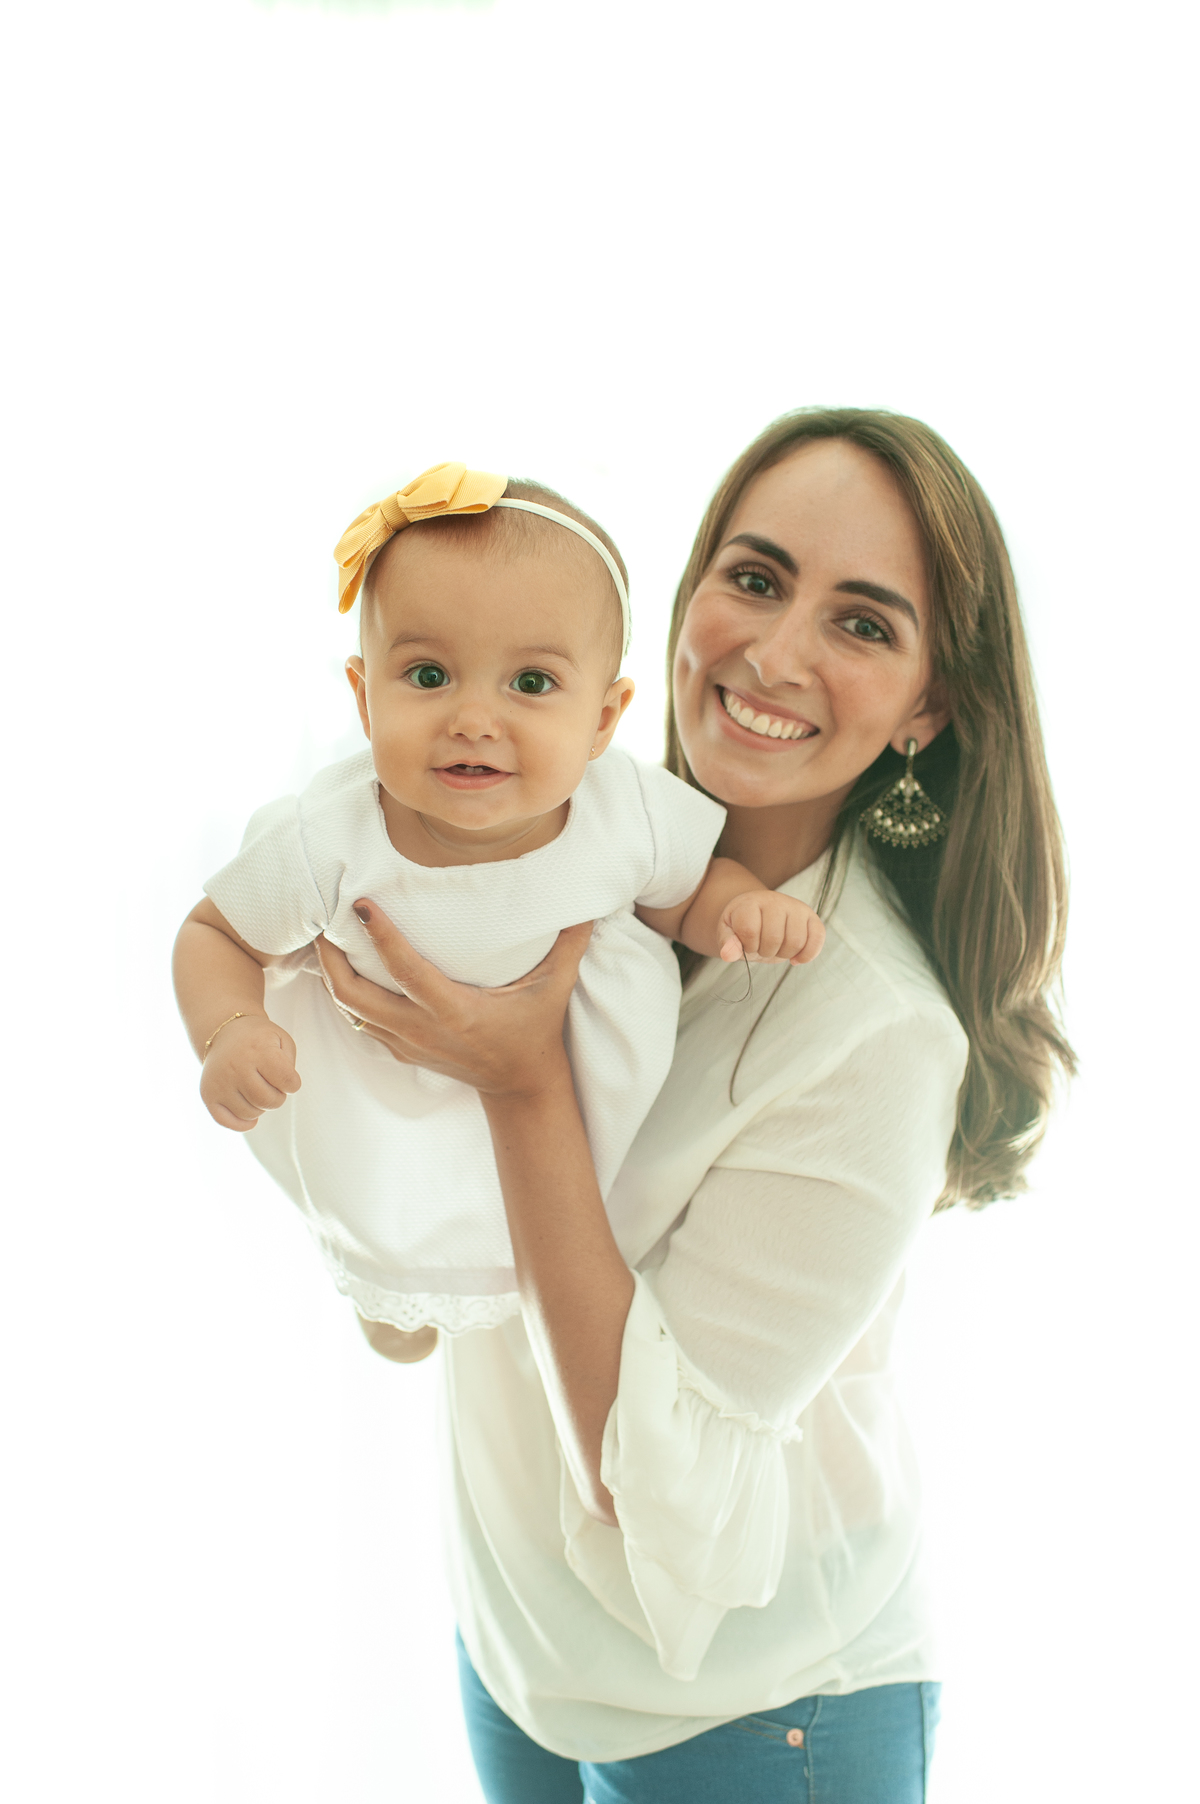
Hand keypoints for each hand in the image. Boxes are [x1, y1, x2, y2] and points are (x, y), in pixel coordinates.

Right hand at [199, 1014, 300, 1131]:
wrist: (224, 1032)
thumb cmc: (258, 1040)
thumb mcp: (282, 1040)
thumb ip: (290, 1064)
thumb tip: (284, 1089)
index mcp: (258, 1050)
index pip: (287, 1081)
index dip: (293, 1083)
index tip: (288, 1078)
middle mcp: (236, 1066)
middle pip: (268, 1101)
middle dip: (278, 1098)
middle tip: (272, 1086)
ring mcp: (220, 1082)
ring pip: (250, 1113)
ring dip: (260, 1107)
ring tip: (256, 1089)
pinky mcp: (208, 1094)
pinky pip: (227, 1121)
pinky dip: (242, 1123)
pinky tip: (249, 1113)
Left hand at [314, 903, 593, 1098]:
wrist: (519, 1087)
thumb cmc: (535, 1032)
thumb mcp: (554, 990)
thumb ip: (569, 945)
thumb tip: (587, 904)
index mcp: (455, 1011)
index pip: (406, 972)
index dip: (382, 938)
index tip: (362, 905)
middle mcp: (423, 1029)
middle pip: (356, 996)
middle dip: (332, 960)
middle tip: (323, 921)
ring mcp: (408, 1043)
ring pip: (350, 1011)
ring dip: (332, 977)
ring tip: (324, 941)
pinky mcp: (401, 1050)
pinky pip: (360, 1022)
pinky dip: (345, 996)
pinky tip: (342, 971)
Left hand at [719, 889, 825, 965]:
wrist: (760, 914)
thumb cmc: (743, 926)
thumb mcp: (729, 933)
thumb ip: (727, 943)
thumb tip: (727, 955)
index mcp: (751, 902)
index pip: (749, 930)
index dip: (747, 945)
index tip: (746, 943)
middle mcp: (775, 900)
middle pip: (774, 938)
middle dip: (765, 951)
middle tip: (761, 947)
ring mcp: (796, 907)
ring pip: (796, 941)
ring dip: (784, 954)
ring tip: (776, 948)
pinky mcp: (812, 917)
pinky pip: (818, 938)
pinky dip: (808, 955)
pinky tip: (795, 960)